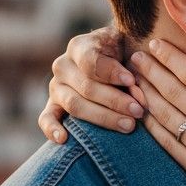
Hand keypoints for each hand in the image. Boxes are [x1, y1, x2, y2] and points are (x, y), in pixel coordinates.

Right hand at [38, 26, 145, 143]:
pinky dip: (51, 128)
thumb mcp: (128, 49)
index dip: (112, 72)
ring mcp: (56, 87)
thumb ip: (131, 66)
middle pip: (86, 87)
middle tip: (138, 111)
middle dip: (115, 100)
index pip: (91, 61)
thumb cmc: (125, 53)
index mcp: (80, 46)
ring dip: (102, 117)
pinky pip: (46, 117)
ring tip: (128, 125)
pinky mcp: (53, 105)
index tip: (132, 81)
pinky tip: (63, 138)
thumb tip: (136, 90)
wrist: (114, 59)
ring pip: (74, 104)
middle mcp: (63, 65)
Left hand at [131, 39, 185, 185]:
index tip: (157, 43)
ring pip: (165, 115)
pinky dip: (151, 125)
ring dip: (146, 94)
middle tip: (135, 54)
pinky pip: (166, 143)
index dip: (173, 58)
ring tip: (132, 78)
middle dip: (152, 71)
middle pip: (174, 92)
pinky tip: (142, 113)